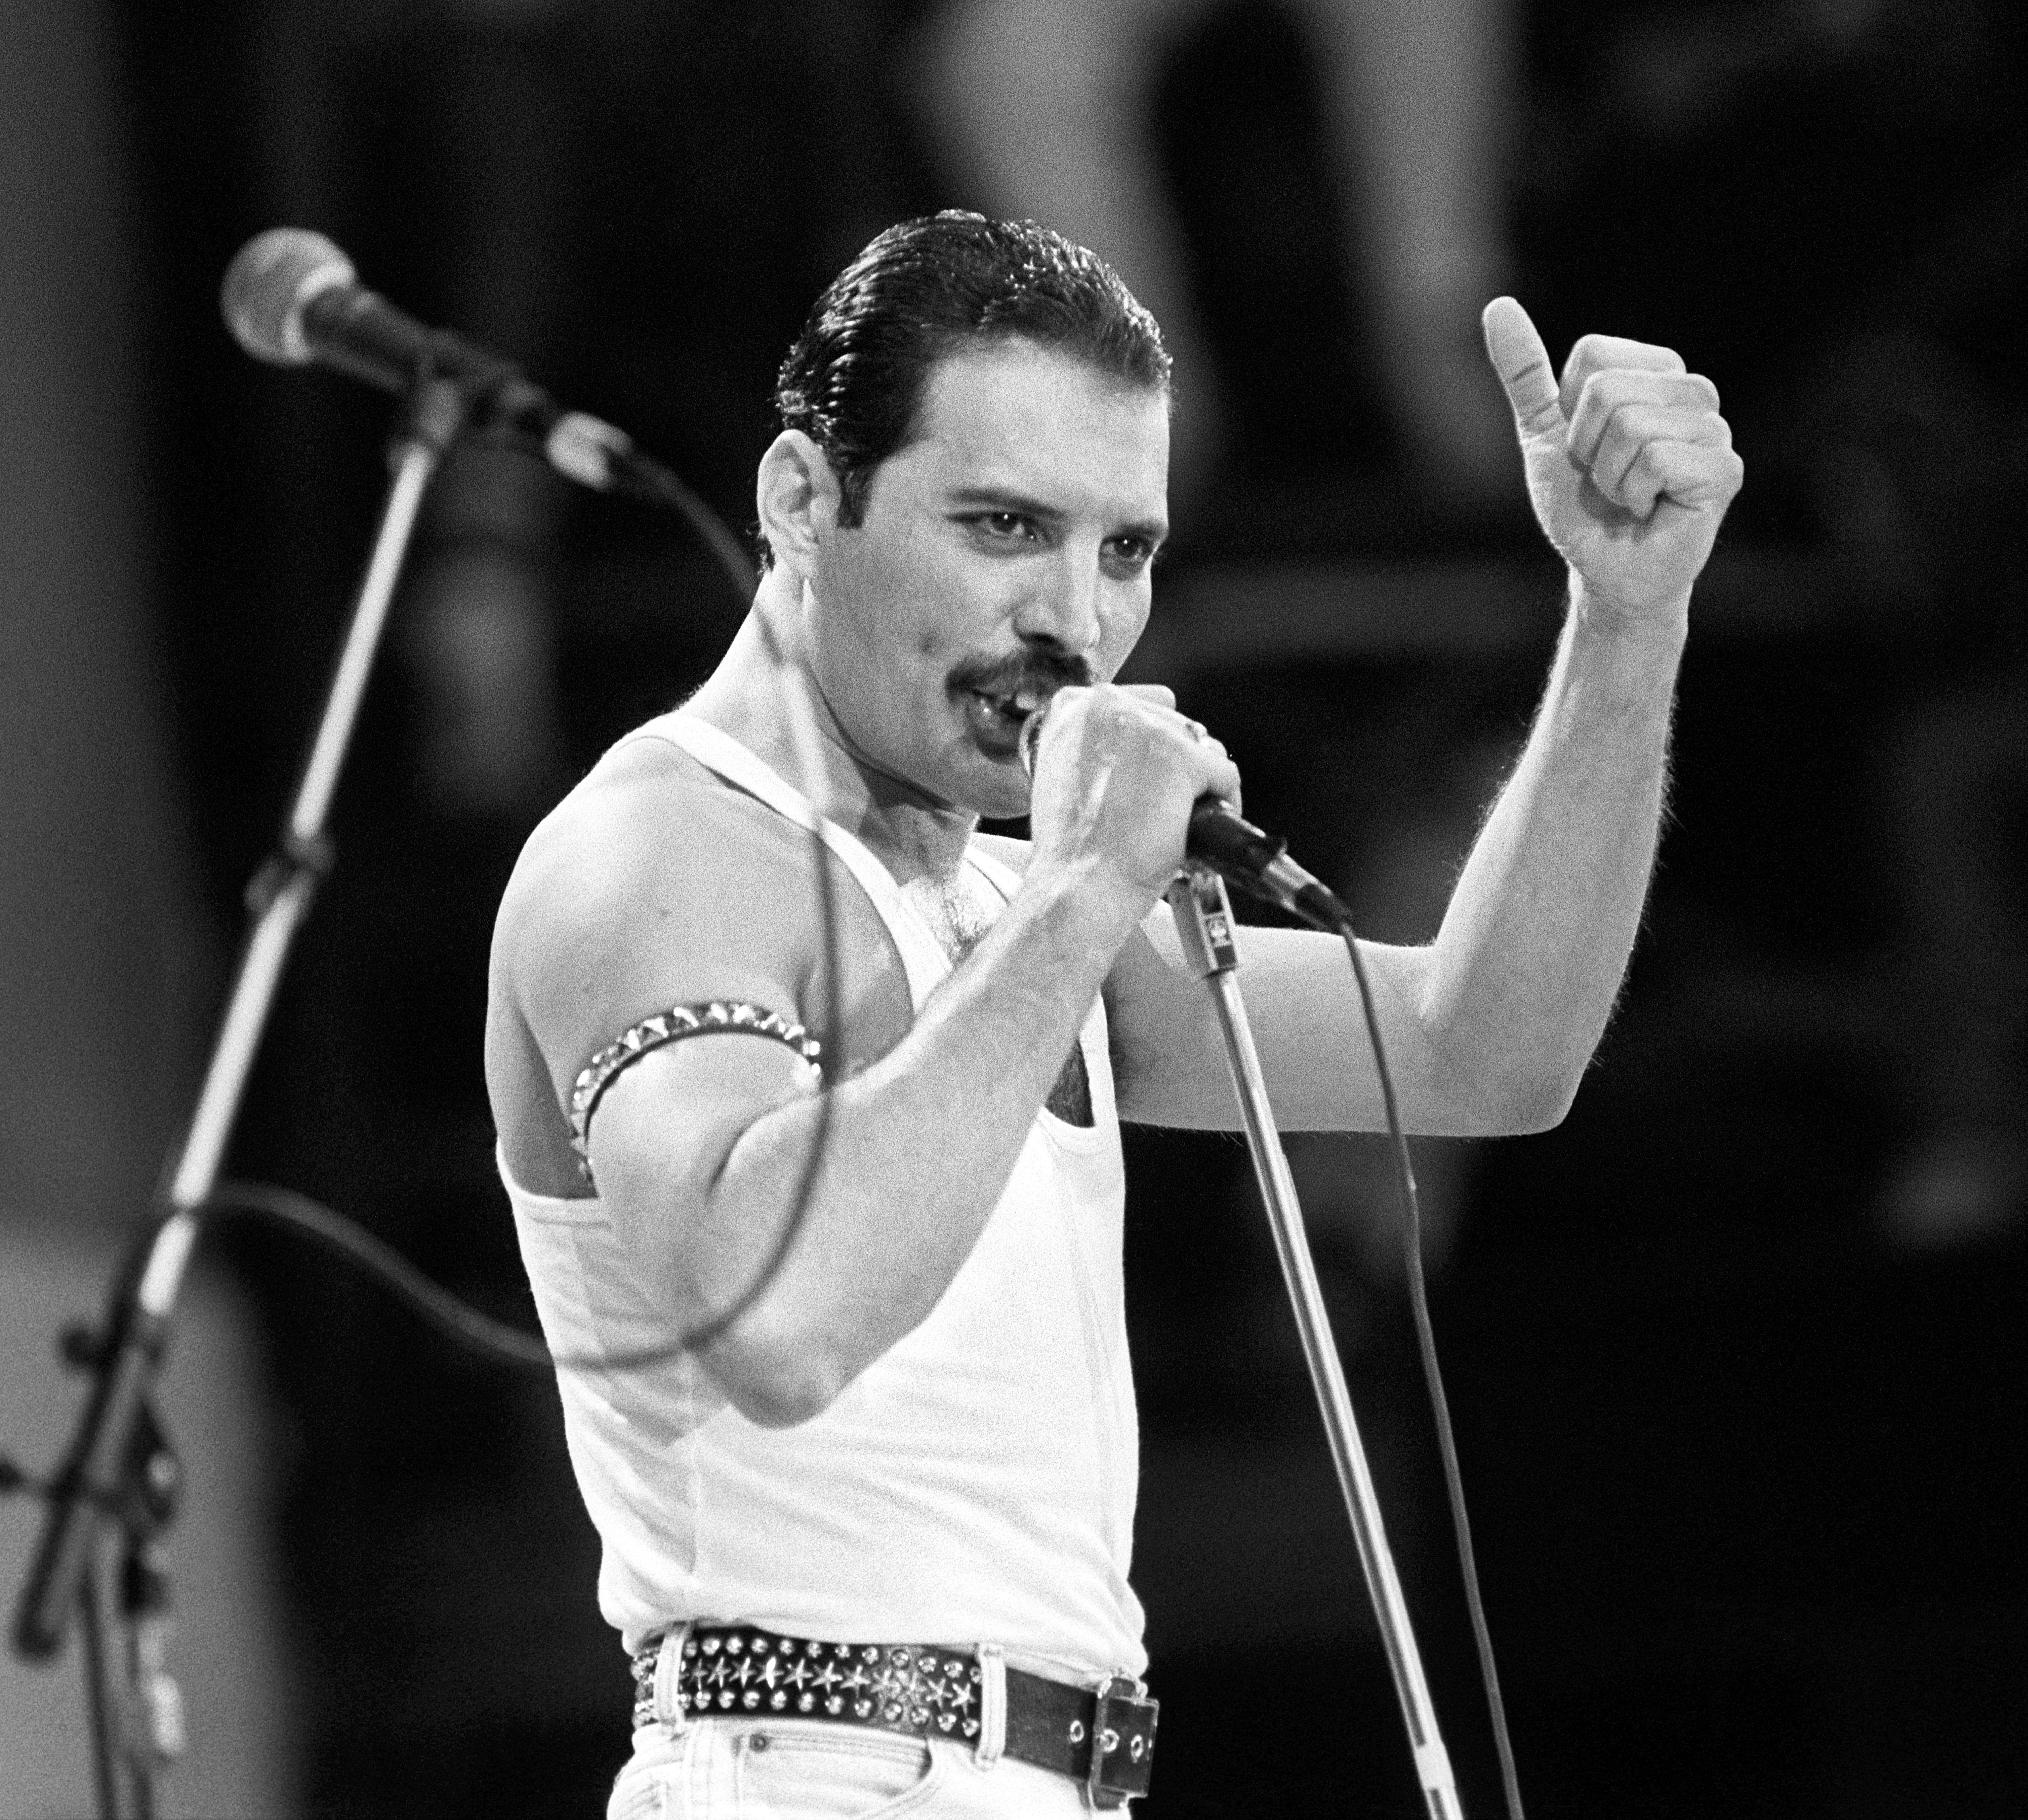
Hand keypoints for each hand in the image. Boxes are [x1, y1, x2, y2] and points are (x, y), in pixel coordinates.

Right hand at [1025, 684, 1240, 914]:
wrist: (1079, 889)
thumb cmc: (1072, 850)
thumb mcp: (1066, 778)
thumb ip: (1098, 749)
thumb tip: (1139, 750)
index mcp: (1072, 707)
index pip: (1140, 708)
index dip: (1149, 751)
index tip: (1144, 782)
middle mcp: (1107, 704)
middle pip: (1175, 724)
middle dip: (1176, 768)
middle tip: (1157, 810)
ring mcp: (1146, 728)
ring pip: (1202, 748)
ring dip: (1197, 786)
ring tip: (1171, 823)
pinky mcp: (1182, 757)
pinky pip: (1225, 775)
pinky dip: (1221, 806)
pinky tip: (1193, 831)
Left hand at [1483, 297, 1743, 622]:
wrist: (1604, 567)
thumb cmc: (1582, 505)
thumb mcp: (1543, 432)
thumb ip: (1525, 371)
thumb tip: (1498, 307)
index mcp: (1654, 372)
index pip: (1592, 353)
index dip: (1571, 411)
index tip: (1587, 447)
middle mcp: (1691, 391)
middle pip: (1609, 388)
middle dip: (1590, 447)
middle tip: (1608, 478)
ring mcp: (1714, 429)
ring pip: (1632, 425)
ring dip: (1612, 475)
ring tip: (1629, 494)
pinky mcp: (1723, 469)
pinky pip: (1659, 460)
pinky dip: (1637, 493)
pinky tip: (1651, 508)